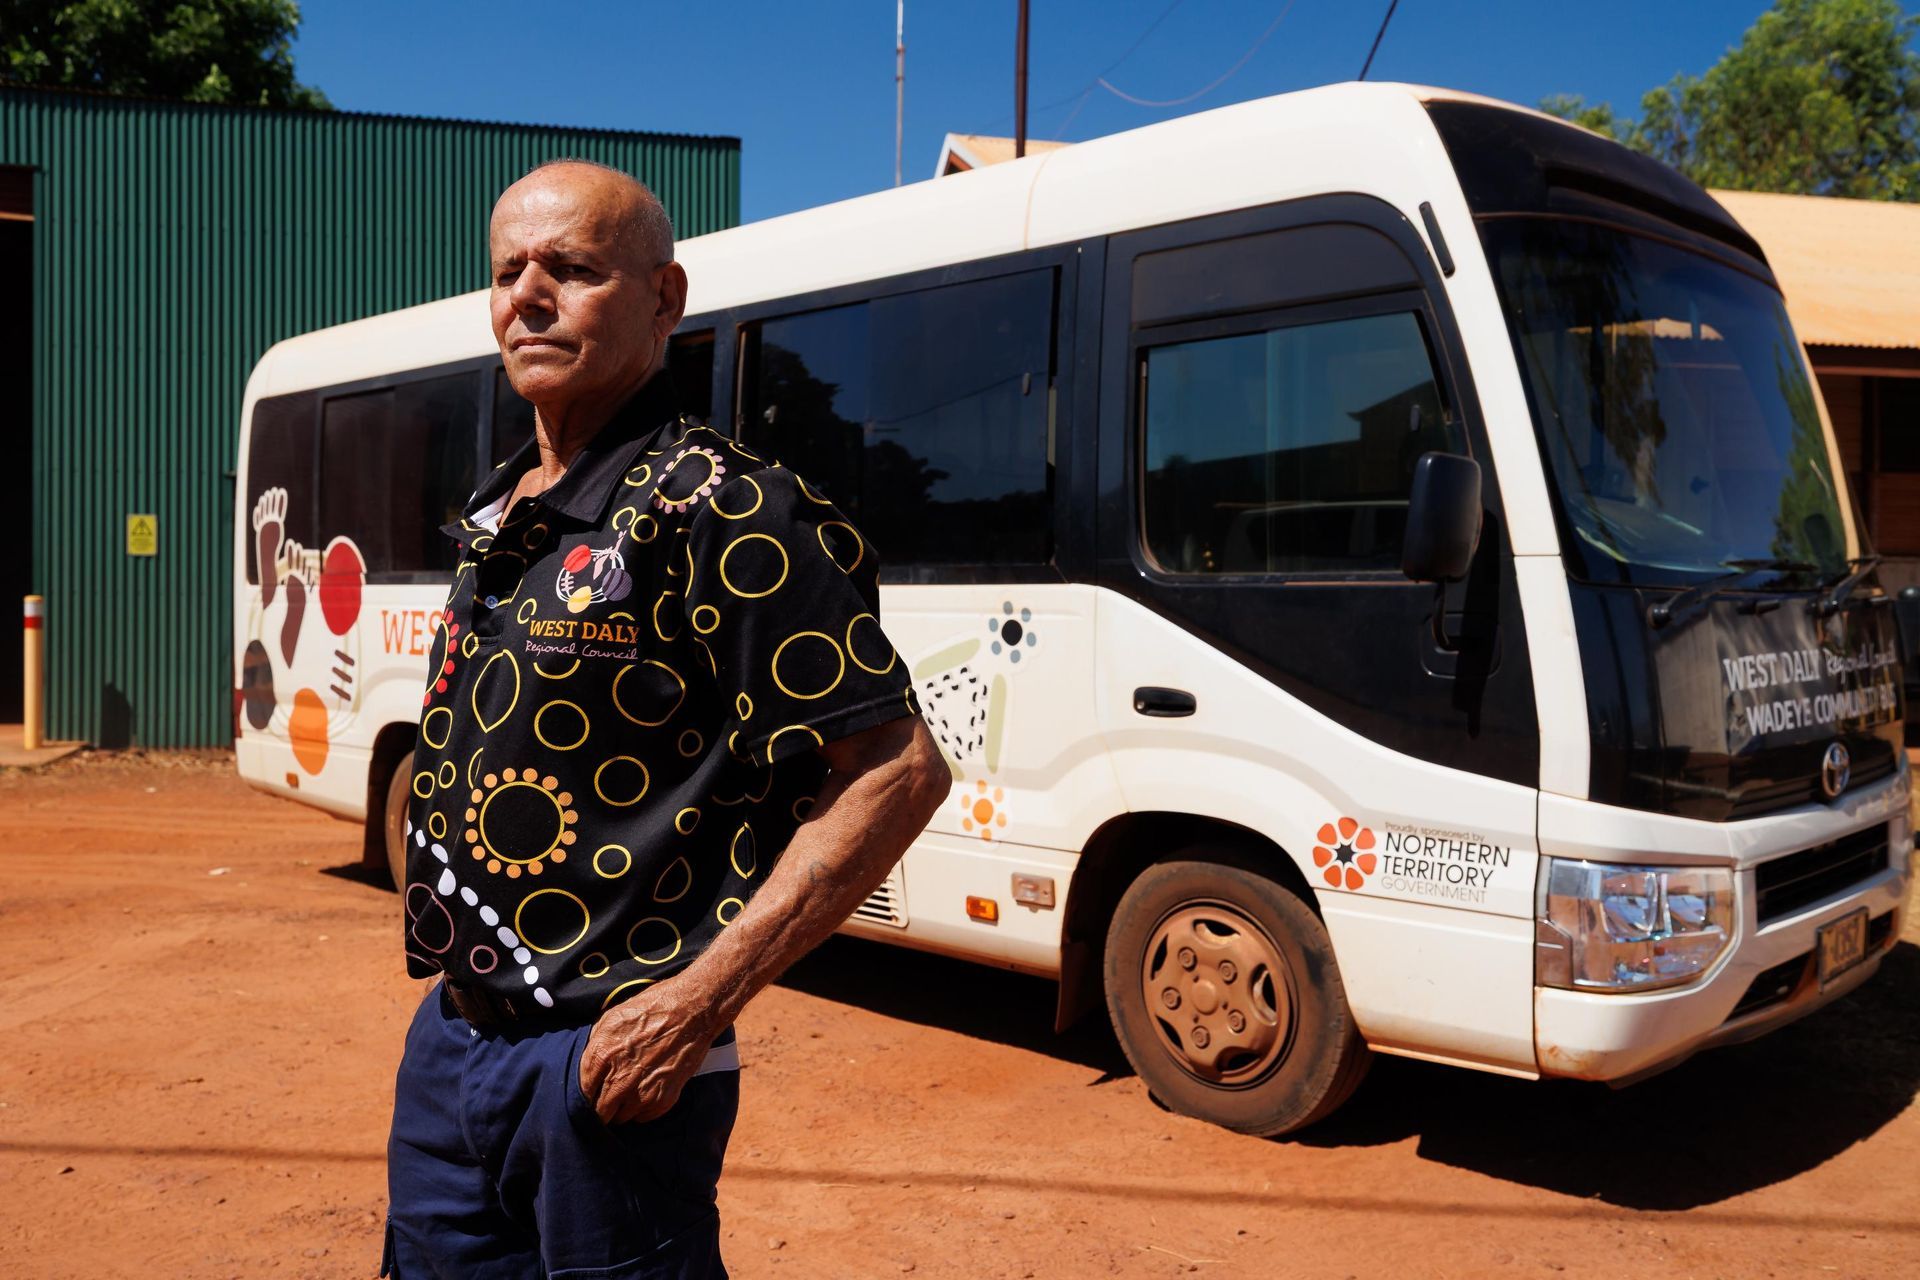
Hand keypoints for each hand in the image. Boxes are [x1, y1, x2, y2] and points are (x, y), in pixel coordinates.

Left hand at [577, 980, 715, 1124]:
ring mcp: (643, 1092)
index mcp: (602, 1056)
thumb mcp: (613, 1017)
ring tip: (630, 1092)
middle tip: (607, 1099)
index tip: (592, 1093)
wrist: (693, 1010)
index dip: (585, 1095)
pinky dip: (643, 1109)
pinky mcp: (664, 1099)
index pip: (582, 1092)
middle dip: (601, 1107)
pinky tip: (647, 1090)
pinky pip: (644, 1117)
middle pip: (600, 1112)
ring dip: (622, 1109)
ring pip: (621, 1118)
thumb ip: (595, 1045)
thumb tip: (586, 1065)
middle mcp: (620, 1079)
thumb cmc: (653, 1007)